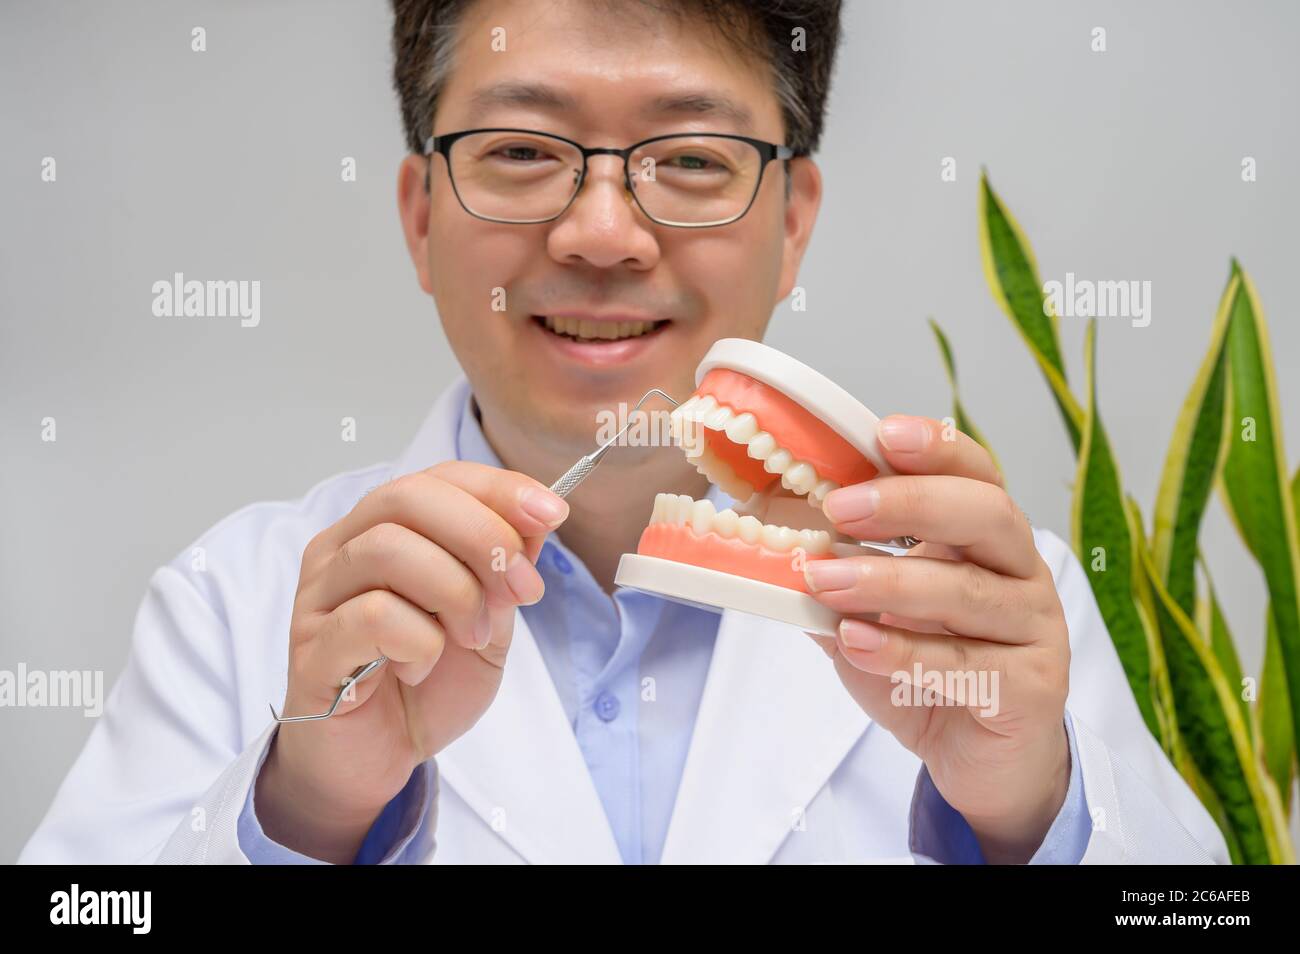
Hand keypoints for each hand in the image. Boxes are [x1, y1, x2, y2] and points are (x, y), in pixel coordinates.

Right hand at [256, 461, 568, 862]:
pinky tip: (418, 668)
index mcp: (382, 528)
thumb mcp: (487, 618)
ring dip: (455, 593)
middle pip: (407, 498)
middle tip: (521, 590)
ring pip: (388, 549)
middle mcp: (341, 549)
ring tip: (471, 637)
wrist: (379, 760)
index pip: (438, 477)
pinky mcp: (312, 649)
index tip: (553, 514)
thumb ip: (503, 570)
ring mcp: (319, 596)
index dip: (498, 488)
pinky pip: (372, 616)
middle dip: (483, 536)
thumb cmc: (425, 682)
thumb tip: (537, 520)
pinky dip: (418, 642)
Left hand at [804, 415, 1070, 863]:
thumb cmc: (927, 669)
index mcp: (986, 537)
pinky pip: (966, 663)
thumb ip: (836, 571)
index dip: (936, 448)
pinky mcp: (1033, 688)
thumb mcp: (869, 612)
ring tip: (825, 580)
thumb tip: (765, 530)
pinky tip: (857, 641)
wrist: (976, 758)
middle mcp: (1021, 572)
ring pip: (969, 591)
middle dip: (909, 503)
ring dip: (889, 582)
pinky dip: (905, 651)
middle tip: (840, 508)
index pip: (975, 474)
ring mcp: (1036, 629)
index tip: (883, 434)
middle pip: (985, 515)